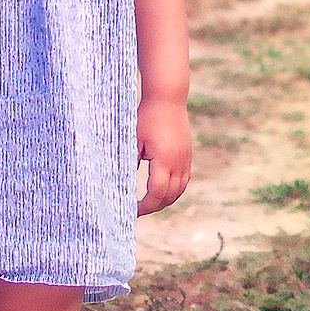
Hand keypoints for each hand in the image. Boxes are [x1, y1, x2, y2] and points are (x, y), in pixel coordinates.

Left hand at [136, 99, 191, 215]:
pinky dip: (174, 190)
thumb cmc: (146, 118)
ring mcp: (185, 160)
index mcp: (164, 161)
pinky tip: (163, 191)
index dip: (145, 206)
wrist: (167, 100)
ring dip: (165, 200)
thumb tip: (122, 184)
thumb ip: (130, 163)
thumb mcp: (133, 141)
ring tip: (149, 203)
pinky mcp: (187, 156)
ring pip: (179, 191)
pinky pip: (184, 181)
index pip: (156, 194)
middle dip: (154, 207)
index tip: (133, 211)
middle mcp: (178, 164)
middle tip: (138, 210)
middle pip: (169, 197)